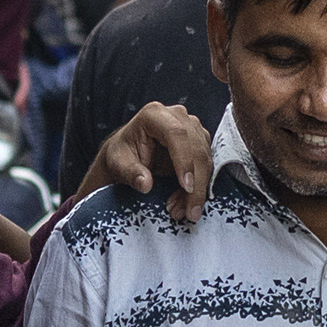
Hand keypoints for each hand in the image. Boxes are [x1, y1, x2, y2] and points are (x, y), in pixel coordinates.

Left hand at [90, 100, 217, 219]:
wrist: (130, 154)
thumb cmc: (122, 155)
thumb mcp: (118, 164)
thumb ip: (130, 173)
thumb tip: (145, 184)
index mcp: (154, 115)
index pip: (177, 134)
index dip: (184, 161)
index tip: (186, 188)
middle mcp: (177, 116)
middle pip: (196, 149)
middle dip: (196, 184)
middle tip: (189, 212)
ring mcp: (192, 127)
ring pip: (205, 159)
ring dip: (198, 189)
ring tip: (183, 211)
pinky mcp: (200, 140)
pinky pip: (207, 165)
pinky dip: (200, 186)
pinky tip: (187, 202)